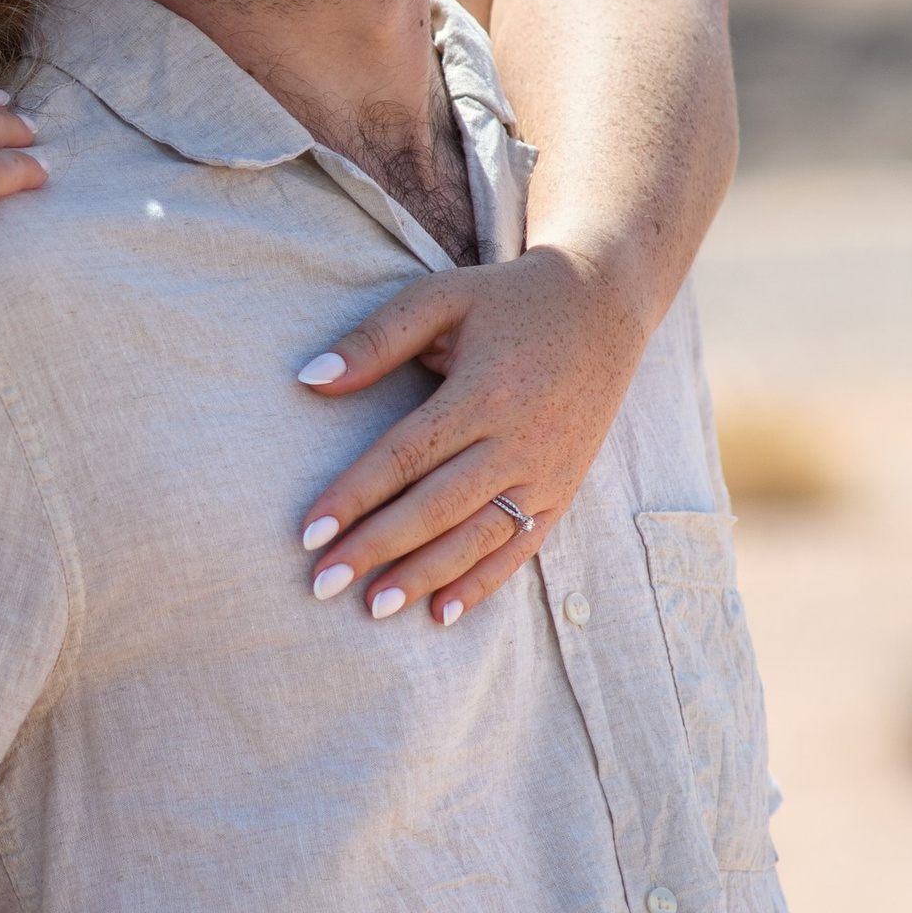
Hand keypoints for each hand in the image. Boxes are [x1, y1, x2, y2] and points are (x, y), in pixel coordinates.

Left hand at [292, 244, 648, 625]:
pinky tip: (442, 613)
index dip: (353, 497)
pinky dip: (483, 583)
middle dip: (376, 549)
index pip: (405, 456)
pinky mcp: (565, 489)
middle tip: (321, 584)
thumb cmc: (509, 299)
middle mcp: (519, 439)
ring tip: (373, 608)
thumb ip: (376, 339)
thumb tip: (308, 379)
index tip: (306, 533)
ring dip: (424, 576)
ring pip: (478, 536)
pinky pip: (521, 547)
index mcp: (483, 392)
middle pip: (436, 507)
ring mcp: (547, 471)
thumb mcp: (442, 298)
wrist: (604, 304)